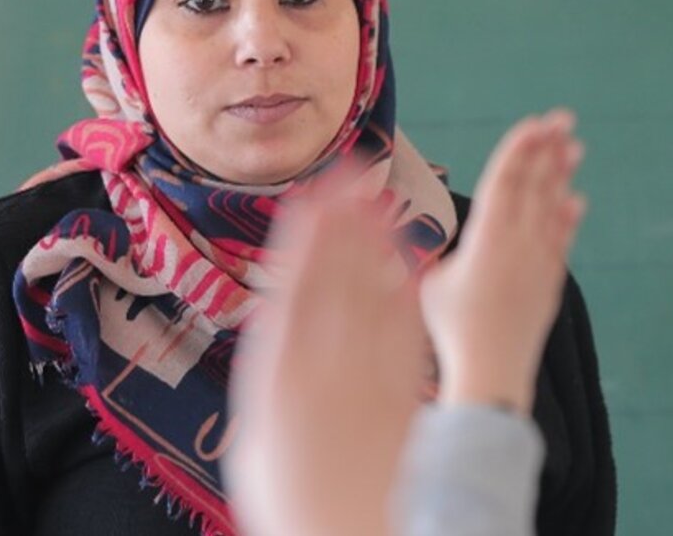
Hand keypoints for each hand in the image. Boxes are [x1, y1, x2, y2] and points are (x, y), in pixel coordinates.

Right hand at [228, 173, 424, 535]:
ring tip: (384, 200)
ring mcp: (366, 381)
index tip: (316, 195)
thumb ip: (272, 378)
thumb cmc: (296, 498)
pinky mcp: (400, 397)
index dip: (309, 237)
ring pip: (373, 300)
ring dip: (379, 247)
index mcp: (276, 377)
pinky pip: (405, 336)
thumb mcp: (258, 436)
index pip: (296, 288)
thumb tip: (281, 325)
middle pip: (336, 282)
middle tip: (354, 173)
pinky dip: (407, 295)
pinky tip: (414, 263)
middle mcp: (323, 370)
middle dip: (345, 225)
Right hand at [420, 109, 587, 414]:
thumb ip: (440, 254)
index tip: (535, 123)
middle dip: (549, 149)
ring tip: (575, 148)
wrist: (493, 366)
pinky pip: (561, 241)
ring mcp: (539, 260)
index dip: (520, 148)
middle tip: (564, 119)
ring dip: (561, 176)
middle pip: (536, 185)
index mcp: (488, 234)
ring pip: (552, 208)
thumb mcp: (433, 282)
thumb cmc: (452, 326)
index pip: (506, 179)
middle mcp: (519, 241)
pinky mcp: (549, 282)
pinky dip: (567, 219)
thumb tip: (433, 241)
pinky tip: (575, 202)